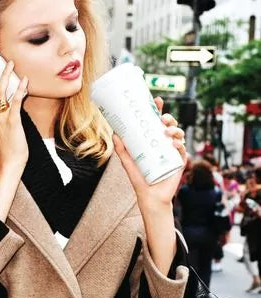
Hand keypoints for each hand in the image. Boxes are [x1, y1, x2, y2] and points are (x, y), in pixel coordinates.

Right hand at [0, 56, 28, 170]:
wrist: (11, 160)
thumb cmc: (8, 144)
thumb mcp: (1, 126)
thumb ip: (1, 112)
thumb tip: (8, 99)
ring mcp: (1, 118)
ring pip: (0, 92)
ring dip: (5, 76)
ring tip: (11, 63)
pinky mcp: (12, 122)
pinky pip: (15, 103)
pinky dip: (19, 90)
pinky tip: (24, 80)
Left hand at [113, 97, 186, 211]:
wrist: (150, 197)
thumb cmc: (140, 180)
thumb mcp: (128, 163)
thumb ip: (122, 150)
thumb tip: (114, 134)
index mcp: (153, 141)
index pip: (156, 122)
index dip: (158, 110)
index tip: (157, 100)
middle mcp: (164, 144)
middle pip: (170, 126)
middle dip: (168, 118)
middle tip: (162, 118)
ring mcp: (173, 152)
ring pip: (178, 135)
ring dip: (175, 129)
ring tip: (166, 132)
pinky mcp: (179, 162)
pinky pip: (182, 150)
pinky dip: (179, 145)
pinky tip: (173, 144)